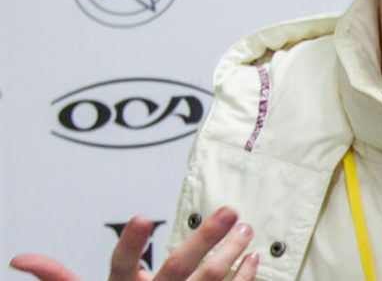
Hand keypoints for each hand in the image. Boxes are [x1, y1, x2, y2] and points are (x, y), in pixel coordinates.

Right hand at [10, 207, 257, 280]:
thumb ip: (58, 278)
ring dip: (231, 252)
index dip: (130, 244)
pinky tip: (252, 259)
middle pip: (178, 269)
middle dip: (204, 239)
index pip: (122, 265)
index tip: (140, 217)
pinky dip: (242, 279)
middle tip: (228, 212)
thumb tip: (21, 260)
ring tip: (246, 227)